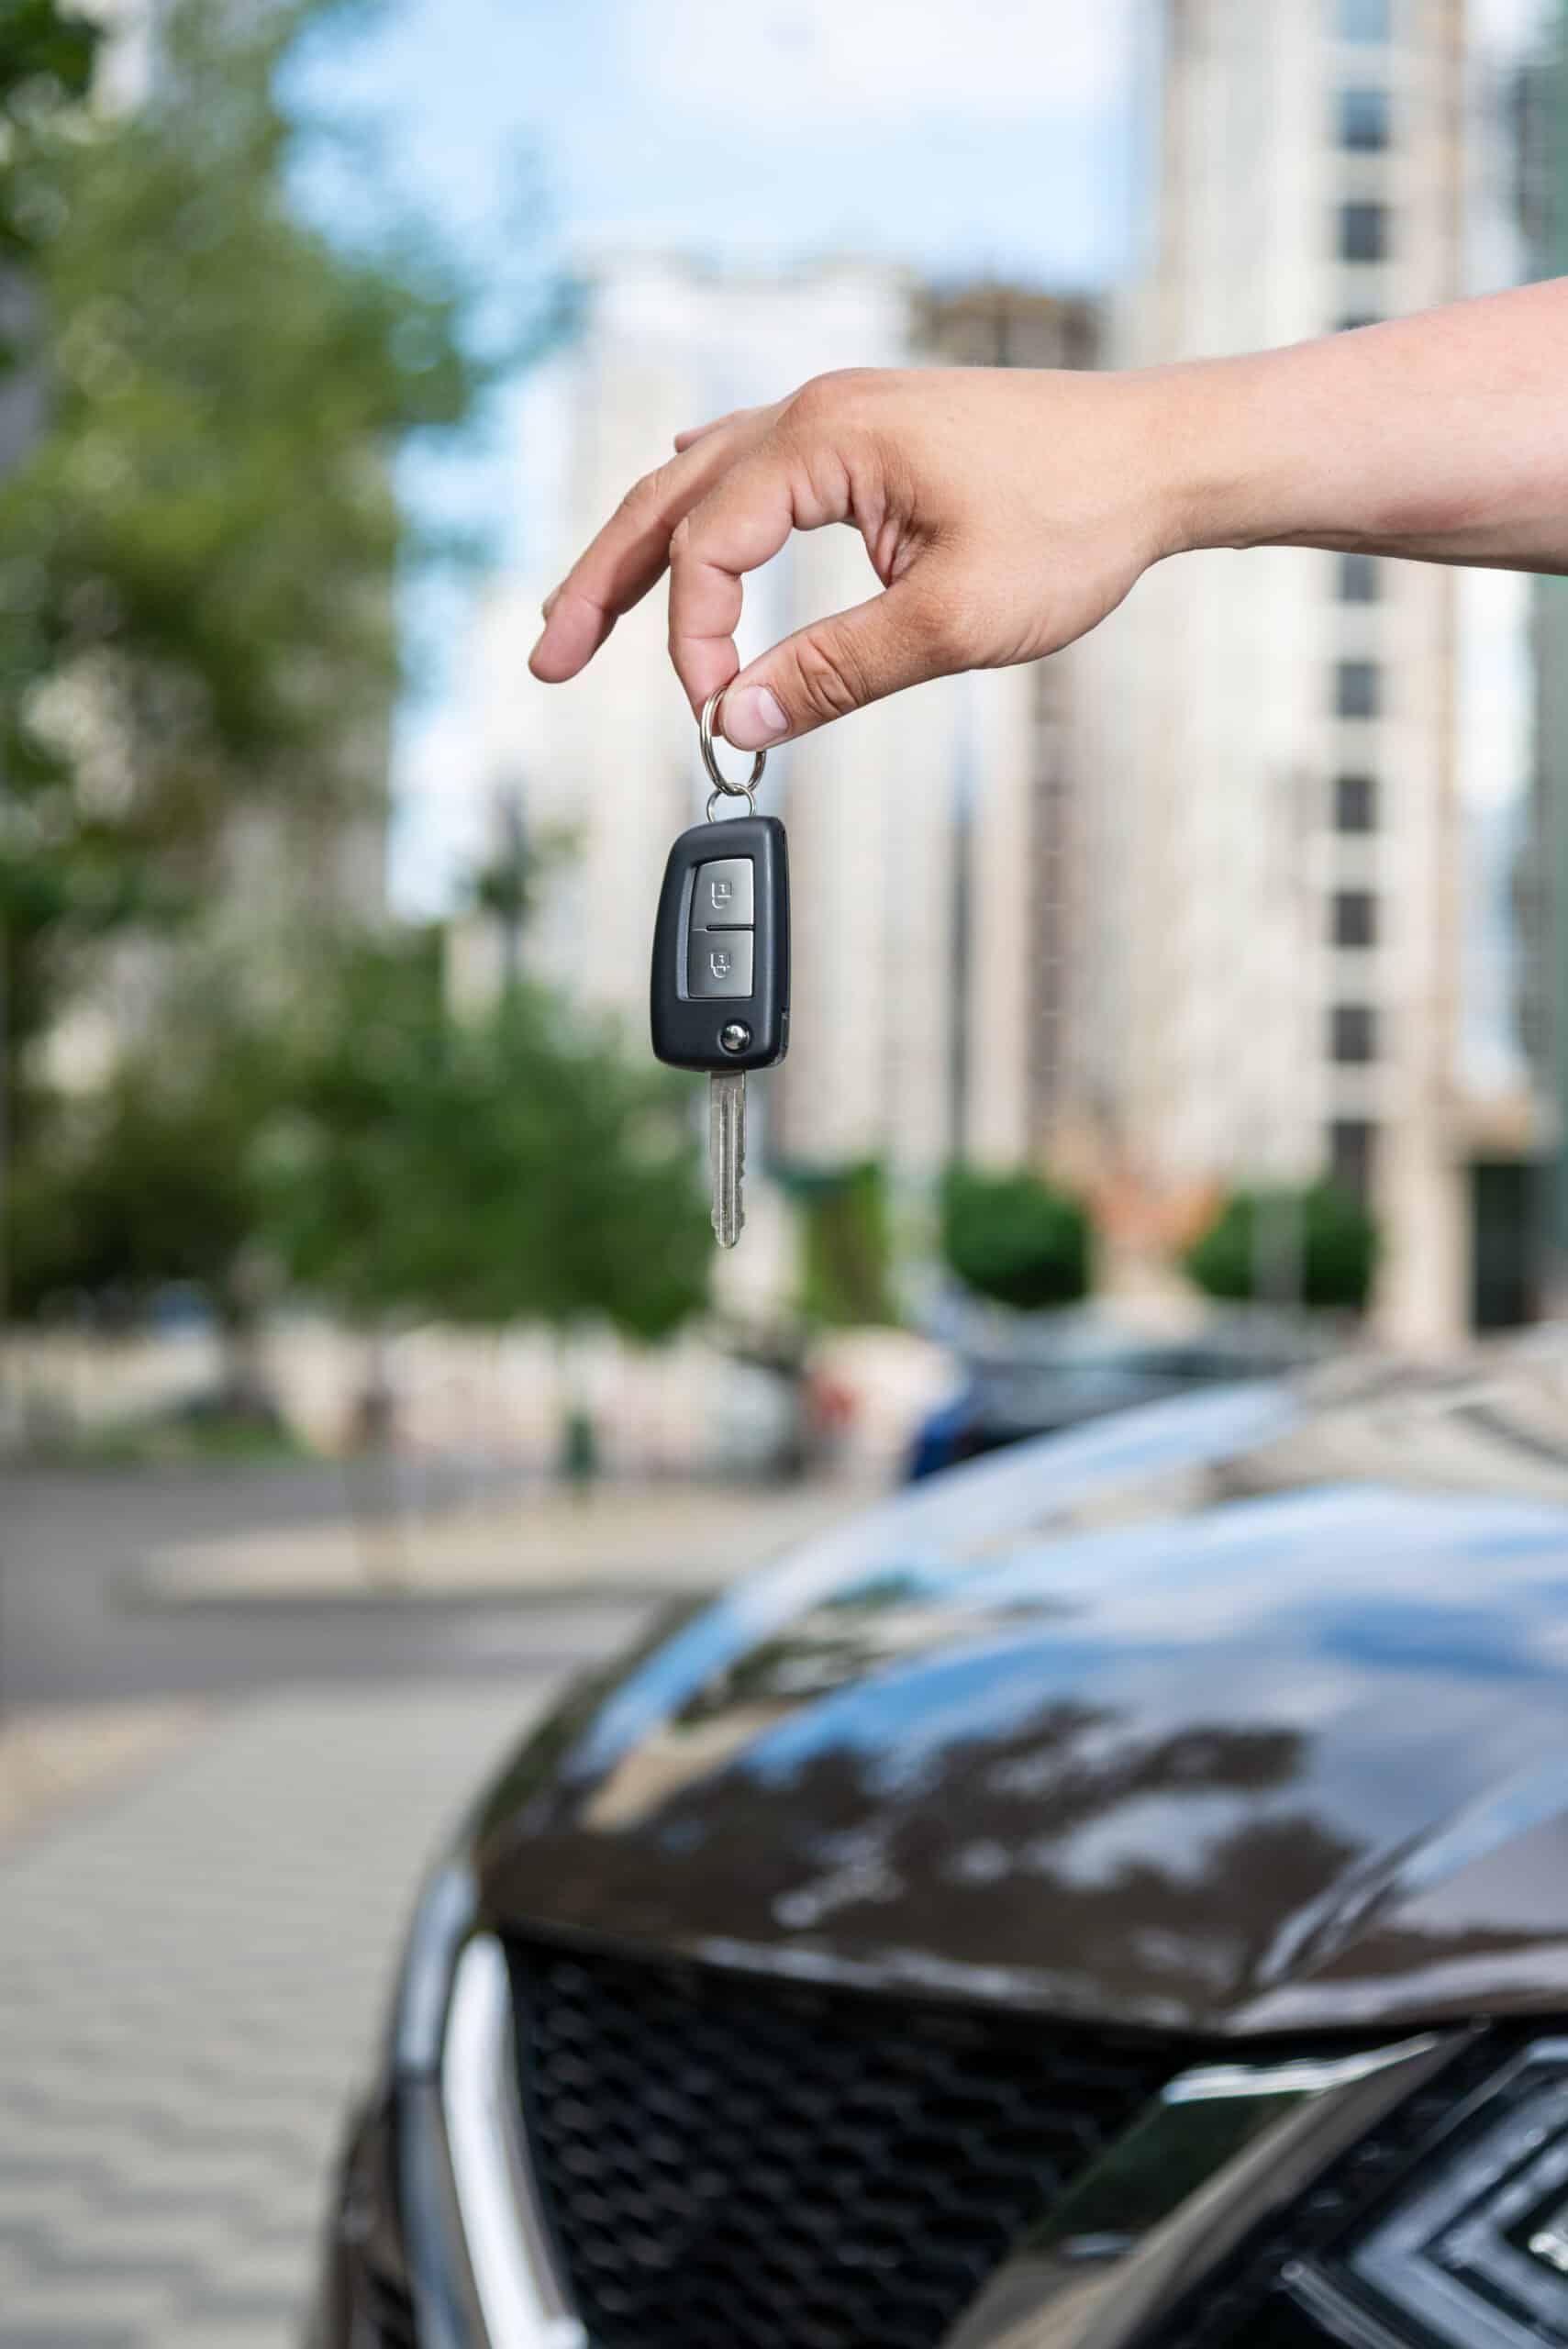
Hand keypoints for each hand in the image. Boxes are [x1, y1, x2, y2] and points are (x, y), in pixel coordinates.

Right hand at [528, 365, 1190, 747]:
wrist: (1165, 454)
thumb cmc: (1078, 520)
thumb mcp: (952, 620)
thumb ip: (833, 672)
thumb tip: (738, 721)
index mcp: (822, 439)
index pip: (706, 549)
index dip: (694, 645)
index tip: (718, 719)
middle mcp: (815, 410)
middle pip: (669, 499)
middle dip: (602, 584)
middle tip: (547, 656)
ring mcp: (841, 415)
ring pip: (704, 482)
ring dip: (644, 551)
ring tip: (586, 612)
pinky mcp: (871, 436)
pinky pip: (753, 470)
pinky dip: (704, 517)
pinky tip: (688, 532)